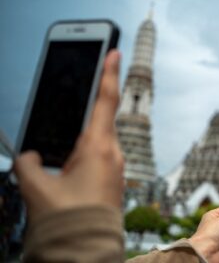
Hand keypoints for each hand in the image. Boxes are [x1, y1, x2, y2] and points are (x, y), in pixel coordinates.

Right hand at [15, 50, 123, 220]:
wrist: (88, 252)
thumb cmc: (68, 221)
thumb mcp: (36, 188)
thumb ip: (29, 163)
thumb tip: (32, 155)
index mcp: (99, 148)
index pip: (105, 100)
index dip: (109, 73)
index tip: (115, 51)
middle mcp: (113, 154)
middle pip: (100, 118)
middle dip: (88, 103)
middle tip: (84, 81)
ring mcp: (115, 168)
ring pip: (98, 139)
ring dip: (82, 132)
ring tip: (66, 128)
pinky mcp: (112, 180)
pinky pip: (99, 155)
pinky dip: (85, 149)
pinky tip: (70, 157)